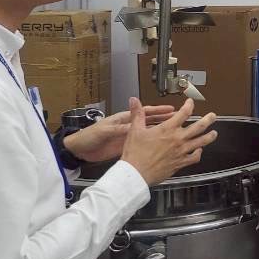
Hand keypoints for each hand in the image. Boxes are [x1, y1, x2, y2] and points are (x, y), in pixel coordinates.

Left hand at [63, 103, 177, 163]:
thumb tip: (135, 124)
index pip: (144, 112)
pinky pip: (142, 143)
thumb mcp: (105, 131)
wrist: (79, 150)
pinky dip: (152, 143)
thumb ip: (120, 128)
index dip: (158, 110)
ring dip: (160, 131)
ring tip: (173, 131)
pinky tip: (160, 145)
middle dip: (163, 119)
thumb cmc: (89, 136)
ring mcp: (127, 136)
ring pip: (148, 132)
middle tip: (178, 117)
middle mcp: (127, 126)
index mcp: (123, 119)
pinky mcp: (125, 146)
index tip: (171, 109)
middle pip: (149, 121)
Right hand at [118, 96, 218, 185]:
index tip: (191, 102)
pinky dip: (199, 154)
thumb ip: (137, 114)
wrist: (136, 173)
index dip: (189, 105)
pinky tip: (199, 151)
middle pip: (199, 126)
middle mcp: (178, 139)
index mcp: (168, 129)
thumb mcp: (135, 130)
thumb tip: (134, 101)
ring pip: (201, 142)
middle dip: (208, 119)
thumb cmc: (135, 154)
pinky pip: (194, 158)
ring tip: (214, 133)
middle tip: (212, 116)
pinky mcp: (180, 163)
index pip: (184, 113)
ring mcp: (181, 151)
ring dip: (209, 136)